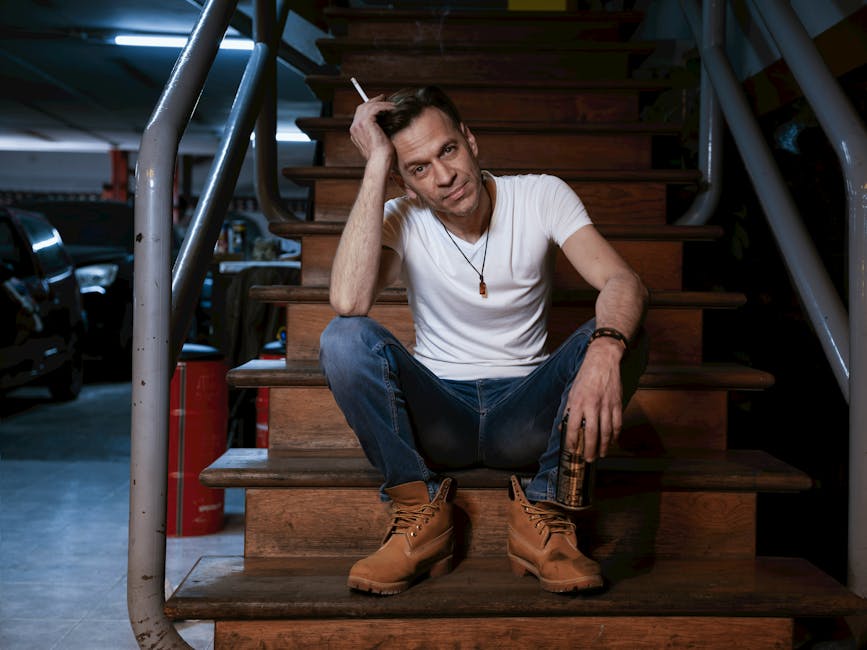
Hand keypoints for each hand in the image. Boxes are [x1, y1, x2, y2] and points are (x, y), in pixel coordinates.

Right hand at [349, 94, 394, 162]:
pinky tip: (392, 108)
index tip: (380, 105)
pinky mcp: (366, 122)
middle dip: (374, 101)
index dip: (370, 107)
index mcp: (355, 132)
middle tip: (385, 98)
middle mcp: (355, 127)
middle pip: (362, 107)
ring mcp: (358, 125)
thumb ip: (376, 133)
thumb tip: (384, 125)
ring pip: (369, 105)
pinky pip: (375, 108)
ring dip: (381, 103)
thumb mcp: (377, 142)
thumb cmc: (382, 156)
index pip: (360, 114)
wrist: (381, 161)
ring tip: (392, 104)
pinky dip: (385, 106)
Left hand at [563, 339, 624, 461]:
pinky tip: (612, 442)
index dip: (572, 441)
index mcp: (578, 403)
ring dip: (604, 446)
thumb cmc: (585, 377)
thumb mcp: (571, 392)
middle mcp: (592, 406)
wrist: (602, 361)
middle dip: (590, 449)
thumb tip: (562, 427)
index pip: (573, 427)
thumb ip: (568, 411)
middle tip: (589, 460)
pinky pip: (617, 424)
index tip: (572, 450)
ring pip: (606, 432)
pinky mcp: (617, 404)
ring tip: (601, 455)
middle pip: (592, 433)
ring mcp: (606, 406)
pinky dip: (615, 435)